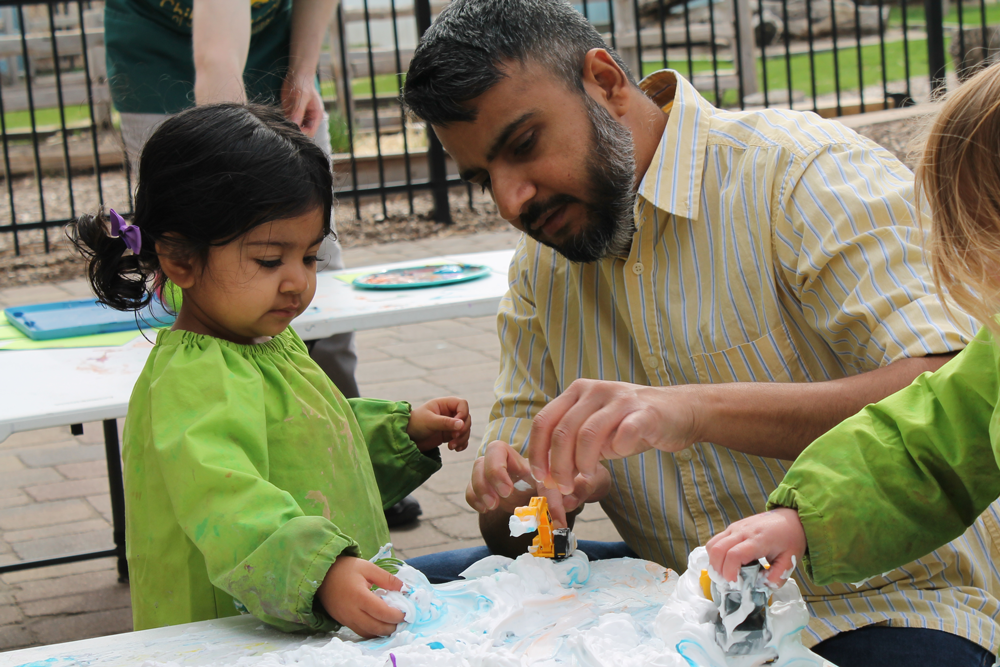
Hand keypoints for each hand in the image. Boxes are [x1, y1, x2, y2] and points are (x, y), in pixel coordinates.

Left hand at [281, 74, 324, 137]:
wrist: (296, 74)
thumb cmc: (302, 83)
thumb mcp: (301, 97)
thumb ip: (298, 111)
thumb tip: (294, 125)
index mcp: (316, 116)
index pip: (310, 132)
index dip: (302, 134)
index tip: (291, 130)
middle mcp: (308, 118)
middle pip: (302, 133)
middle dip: (294, 132)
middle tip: (284, 129)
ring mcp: (300, 116)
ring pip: (294, 128)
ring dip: (287, 127)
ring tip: (280, 124)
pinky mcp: (291, 113)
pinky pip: (287, 122)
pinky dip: (282, 122)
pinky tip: (277, 120)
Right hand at [317, 555, 404, 636]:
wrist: (322, 575)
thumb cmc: (346, 569)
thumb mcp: (368, 567)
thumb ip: (387, 578)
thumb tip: (404, 588)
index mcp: (360, 596)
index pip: (382, 612)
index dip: (397, 615)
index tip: (406, 612)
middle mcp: (352, 611)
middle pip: (377, 627)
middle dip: (392, 626)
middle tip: (403, 620)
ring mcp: (347, 619)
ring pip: (369, 633)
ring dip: (383, 631)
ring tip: (393, 623)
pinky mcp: (343, 621)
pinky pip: (360, 632)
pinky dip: (373, 631)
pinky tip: (380, 624)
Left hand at [406, 397, 470, 451]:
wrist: (406, 437)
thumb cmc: (415, 424)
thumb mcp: (429, 422)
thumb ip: (445, 422)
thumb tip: (462, 424)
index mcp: (444, 404)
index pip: (462, 404)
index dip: (463, 414)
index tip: (458, 425)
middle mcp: (449, 413)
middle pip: (466, 418)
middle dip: (463, 429)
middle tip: (453, 437)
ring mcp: (450, 424)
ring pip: (465, 429)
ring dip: (462, 438)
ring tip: (451, 447)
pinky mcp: (449, 435)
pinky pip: (461, 438)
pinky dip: (462, 443)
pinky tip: (456, 449)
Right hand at [466, 440, 610, 525]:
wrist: (574, 491)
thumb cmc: (579, 480)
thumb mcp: (586, 480)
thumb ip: (582, 489)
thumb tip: (567, 502)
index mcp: (528, 456)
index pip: (501, 449)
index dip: (498, 467)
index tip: (509, 490)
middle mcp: (511, 464)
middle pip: (483, 457)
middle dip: (488, 477)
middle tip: (501, 498)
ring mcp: (499, 478)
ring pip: (476, 471)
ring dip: (478, 488)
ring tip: (491, 506)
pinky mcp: (494, 493)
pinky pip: (472, 489)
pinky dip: (473, 498)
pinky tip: (485, 508)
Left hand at [527, 379, 697, 494]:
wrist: (679, 412)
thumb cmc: (631, 424)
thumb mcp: (595, 432)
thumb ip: (572, 446)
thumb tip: (548, 477)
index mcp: (577, 392)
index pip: (544, 421)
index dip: (537, 452)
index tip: (541, 478)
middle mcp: (595, 390)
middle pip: (563, 431)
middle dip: (559, 465)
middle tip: (564, 487)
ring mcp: (620, 398)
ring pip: (587, 433)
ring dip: (583, 463)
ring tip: (587, 477)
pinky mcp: (645, 411)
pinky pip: (624, 432)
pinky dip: (618, 449)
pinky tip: (620, 454)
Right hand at [705, 508, 806, 585]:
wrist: (791, 518)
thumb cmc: (791, 539)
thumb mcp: (790, 561)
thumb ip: (777, 577)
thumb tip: (761, 587)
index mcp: (758, 540)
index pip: (734, 555)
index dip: (729, 572)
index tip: (734, 584)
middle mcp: (742, 532)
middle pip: (718, 550)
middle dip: (718, 570)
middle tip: (728, 582)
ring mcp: (735, 528)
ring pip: (713, 544)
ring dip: (714, 562)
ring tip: (725, 573)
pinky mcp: (732, 527)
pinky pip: (716, 541)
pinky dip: (716, 554)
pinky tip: (727, 563)